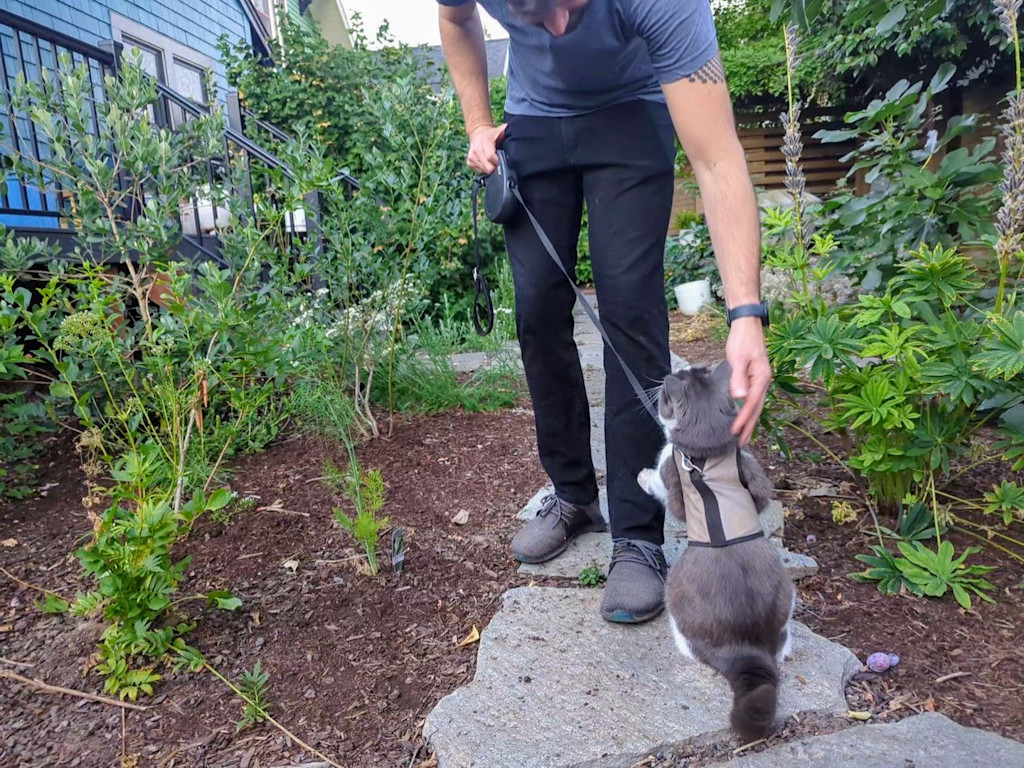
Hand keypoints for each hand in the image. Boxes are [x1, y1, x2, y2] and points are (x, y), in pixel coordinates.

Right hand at [467, 123, 506, 174]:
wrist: (478, 133)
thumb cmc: (491, 134)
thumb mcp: (500, 130)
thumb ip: (509, 132)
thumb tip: (518, 135)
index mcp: (484, 142)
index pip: (491, 157)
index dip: (499, 162)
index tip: (504, 162)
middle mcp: (476, 150)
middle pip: (488, 167)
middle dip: (496, 168)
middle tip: (500, 164)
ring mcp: (472, 157)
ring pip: (484, 171)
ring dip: (490, 169)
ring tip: (493, 161)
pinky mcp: (469, 162)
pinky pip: (480, 172)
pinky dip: (485, 169)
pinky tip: (487, 162)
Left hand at [726, 317, 771, 446]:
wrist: (747, 325)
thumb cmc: (742, 340)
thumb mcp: (738, 358)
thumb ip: (738, 378)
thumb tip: (739, 398)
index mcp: (761, 379)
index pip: (751, 405)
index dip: (744, 420)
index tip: (735, 433)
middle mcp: (764, 381)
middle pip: (757, 409)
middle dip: (749, 427)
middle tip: (742, 443)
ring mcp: (761, 380)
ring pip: (756, 405)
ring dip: (750, 421)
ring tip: (744, 435)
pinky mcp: (756, 377)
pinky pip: (754, 399)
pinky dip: (750, 410)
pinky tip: (745, 415)